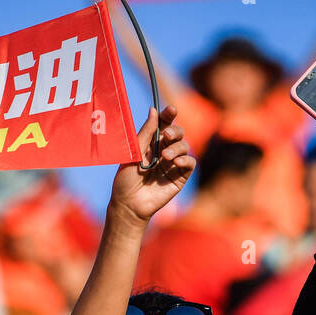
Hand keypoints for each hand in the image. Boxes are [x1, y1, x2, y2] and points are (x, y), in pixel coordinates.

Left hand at [108, 105, 195, 225]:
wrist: (128, 204)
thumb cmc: (125, 180)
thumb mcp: (133, 153)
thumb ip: (145, 133)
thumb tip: (153, 110)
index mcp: (151, 143)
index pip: (163, 124)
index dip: (168, 115)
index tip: (171, 110)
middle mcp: (164, 151)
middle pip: (177, 133)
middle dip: (175, 131)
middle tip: (167, 136)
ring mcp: (172, 164)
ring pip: (185, 146)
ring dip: (177, 148)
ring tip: (165, 156)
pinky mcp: (180, 177)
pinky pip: (190, 163)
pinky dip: (185, 160)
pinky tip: (176, 163)